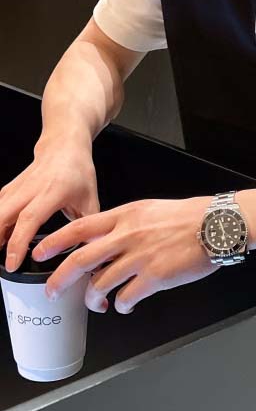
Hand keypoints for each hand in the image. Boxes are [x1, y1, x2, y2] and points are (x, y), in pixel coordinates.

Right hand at [0, 134, 98, 271]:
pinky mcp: (10, 187)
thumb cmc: (78, 172)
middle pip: (3, 215)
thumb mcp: (91, 200)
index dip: (18, 242)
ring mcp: (18, 186)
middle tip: (0, 264)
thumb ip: (88, 227)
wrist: (64, 146)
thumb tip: (91, 252)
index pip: (29, 218)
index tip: (12, 262)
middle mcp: (31, 188)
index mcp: (53, 191)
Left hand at [31, 196, 217, 313]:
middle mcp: (128, 235)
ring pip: (101, 283)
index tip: (40, 251)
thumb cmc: (186, 217)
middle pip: (81, 259)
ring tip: (97, 302)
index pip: (80, 227)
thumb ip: (124, 224)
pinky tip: (124, 305)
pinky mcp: (155, 277)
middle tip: (52, 291)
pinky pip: (127, 297)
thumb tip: (104, 241)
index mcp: (125, 216)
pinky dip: (121, 305)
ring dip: (94, 298)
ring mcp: (140, 257)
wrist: (215, 224)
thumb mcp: (148, 210)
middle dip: (61, 279)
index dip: (55, 241)